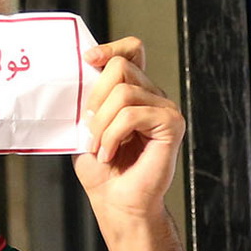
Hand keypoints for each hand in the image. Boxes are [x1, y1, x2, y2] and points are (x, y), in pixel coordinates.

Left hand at [73, 37, 183, 232]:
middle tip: (89, 131)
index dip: (111, 48)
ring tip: (99, 148)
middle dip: (95, 98)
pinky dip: (113, 135)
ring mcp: (165, 108)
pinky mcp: (171, 124)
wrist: (116, 203)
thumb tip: (78, 74)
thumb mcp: (85, 128)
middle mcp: (153, 95)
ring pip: (123, 92)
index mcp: (135, 92)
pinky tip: (110, 154)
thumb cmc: (102, 171)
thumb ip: (88, 100)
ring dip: (101, 124)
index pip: (132, 50)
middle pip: (120, 67)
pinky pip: (133, 114)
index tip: (88, 60)